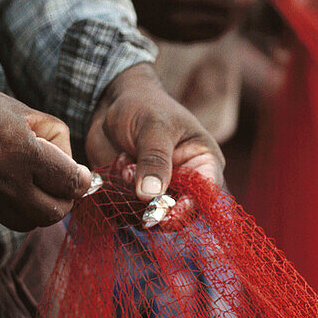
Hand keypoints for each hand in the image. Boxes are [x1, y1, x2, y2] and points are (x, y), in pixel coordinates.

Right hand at [0, 74, 92, 230]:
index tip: (80, 176)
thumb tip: (72, 166)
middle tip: (59, 187)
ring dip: (34, 208)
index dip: (81, 180)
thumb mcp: (17, 109)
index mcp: (23, 154)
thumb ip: (51, 137)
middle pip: (53, 214)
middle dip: (63, 201)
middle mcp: (4, 184)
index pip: (72, 184)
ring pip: (25, 223)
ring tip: (27, 185)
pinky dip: (4, 207)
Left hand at [86, 63, 224, 201]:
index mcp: (203, 163)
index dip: (188, 209)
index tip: (165, 214)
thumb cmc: (145, 106)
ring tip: (125, 162)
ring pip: (147, 215)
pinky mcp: (132, 195)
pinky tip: (117, 164)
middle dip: (154, 207)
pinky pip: (124, 211)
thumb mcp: (154, 128)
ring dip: (131, 197)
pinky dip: (115, 195)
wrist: (113, 102)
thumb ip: (154, 160)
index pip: (205, 195)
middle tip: (134, 190)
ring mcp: (157, 191)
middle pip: (177, 213)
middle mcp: (184, 182)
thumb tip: (151, 195)